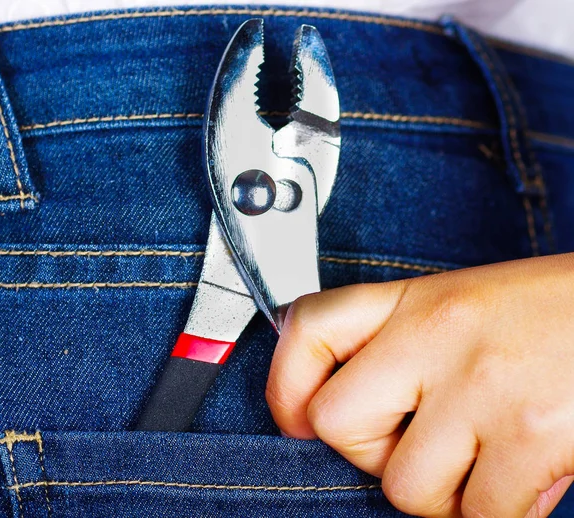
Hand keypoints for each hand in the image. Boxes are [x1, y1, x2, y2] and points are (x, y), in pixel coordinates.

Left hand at [266, 254, 573, 517]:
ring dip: (443, 494)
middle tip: (420, 442)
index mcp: (416, 300)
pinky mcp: (532, 437)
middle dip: (371, 454)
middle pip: (338, 424)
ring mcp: (482, 386)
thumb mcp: (460, 307)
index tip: (296, 415)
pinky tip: (522, 475)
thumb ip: (397, 348)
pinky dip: (496, 513)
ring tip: (485, 458)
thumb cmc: (548, 313)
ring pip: (407, 489)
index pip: (310, 327)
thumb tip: (331, 409)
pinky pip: (479, 517)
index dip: (286, 381)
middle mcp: (437, 335)